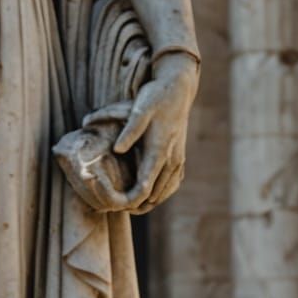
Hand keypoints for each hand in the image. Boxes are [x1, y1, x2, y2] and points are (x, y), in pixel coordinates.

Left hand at [58, 52, 197, 216]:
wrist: (178, 89)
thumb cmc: (156, 97)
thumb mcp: (139, 109)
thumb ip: (129, 130)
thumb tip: (117, 149)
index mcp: (158, 150)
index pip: (145, 186)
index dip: (131, 200)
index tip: (118, 206)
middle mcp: (171, 159)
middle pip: (155, 194)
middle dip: (137, 204)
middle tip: (118, 208)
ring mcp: (178, 158)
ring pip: (166, 191)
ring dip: (150, 201)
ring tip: (131, 207)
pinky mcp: (180, 155)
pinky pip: (173, 182)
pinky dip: (162, 192)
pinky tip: (151, 195)